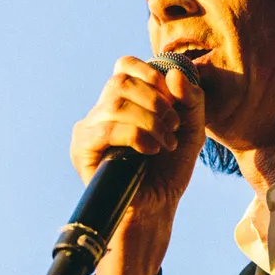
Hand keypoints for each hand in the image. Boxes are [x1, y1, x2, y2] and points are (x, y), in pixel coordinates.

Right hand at [69, 56, 205, 274]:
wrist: (157, 209)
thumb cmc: (171, 169)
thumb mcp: (193, 130)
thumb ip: (191, 99)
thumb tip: (174, 74)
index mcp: (124, 100)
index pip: (125, 65)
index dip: (150, 73)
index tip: (172, 97)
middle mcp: (101, 111)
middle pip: (120, 80)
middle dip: (155, 101)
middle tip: (173, 127)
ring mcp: (89, 129)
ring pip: (114, 103)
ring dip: (149, 120)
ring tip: (165, 142)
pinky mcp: (82, 150)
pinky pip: (105, 129)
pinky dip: (136, 136)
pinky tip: (150, 151)